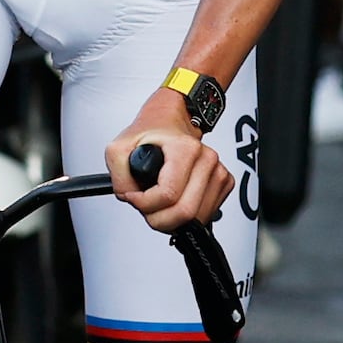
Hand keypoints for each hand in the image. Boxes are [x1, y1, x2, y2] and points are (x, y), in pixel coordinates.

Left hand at [110, 96, 234, 234]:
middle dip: (161, 219)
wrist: (170, 123)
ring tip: (160, 204)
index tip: (135, 197)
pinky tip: (177, 202)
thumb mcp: (119, 148)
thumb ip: (118, 176)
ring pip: (197, 217)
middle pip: (185, 212)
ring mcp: (217, 171)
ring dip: (174, 220)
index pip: (168, 195)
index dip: (145, 204)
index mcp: (185, 149)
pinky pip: (206, 215)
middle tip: (148, 208)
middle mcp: (206, 159)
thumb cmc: (151, 134)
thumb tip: (130, 198)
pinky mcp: (224, 182)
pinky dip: (189, 217)